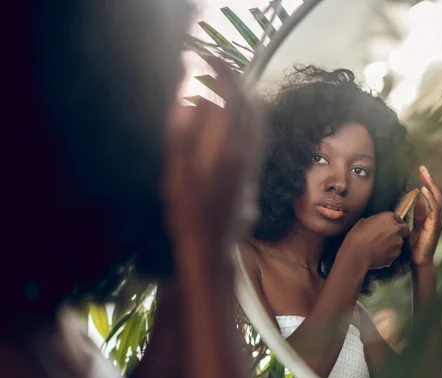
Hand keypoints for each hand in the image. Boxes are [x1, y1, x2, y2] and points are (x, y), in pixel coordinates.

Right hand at [163, 58, 261, 245]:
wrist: (212, 248)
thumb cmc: (188, 216)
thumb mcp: (176, 177)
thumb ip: (180, 137)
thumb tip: (185, 101)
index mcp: (227, 149)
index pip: (231, 98)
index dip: (220, 72)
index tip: (206, 57)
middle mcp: (246, 153)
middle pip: (248, 104)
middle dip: (233, 79)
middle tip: (214, 64)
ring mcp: (252, 162)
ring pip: (256, 118)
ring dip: (242, 95)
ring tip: (225, 83)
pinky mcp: (253, 172)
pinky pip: (256, 133)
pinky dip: (247, 114)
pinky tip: (236, 116)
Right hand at [340, 212, 409, 270]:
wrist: (357, 254)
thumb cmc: (357, 236)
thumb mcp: (363, 222)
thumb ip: (374, 221)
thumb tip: (376, 225)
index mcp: (388, 217)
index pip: (397, 218)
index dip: (394, 222)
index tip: (389, 226)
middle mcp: (396, 228)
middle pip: (403, 229)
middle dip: (399, 231)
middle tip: (389, 236)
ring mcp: (398, 242)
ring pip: (399, 241)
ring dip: (394, 243)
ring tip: (382, 247)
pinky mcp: (396, 254)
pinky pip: (395, 252)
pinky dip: (390, 253)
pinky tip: (380, 254)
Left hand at [409, 166, 441, 267]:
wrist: (419, 260)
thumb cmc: (417, 245)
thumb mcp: (415, 226)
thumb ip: (419, 214)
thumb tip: (418, 201)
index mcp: (433, 215)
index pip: (432, 194)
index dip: (428, 182)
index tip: (421, 171)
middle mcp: (438, 216)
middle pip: (437, 193)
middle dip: (430, 179)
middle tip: (422, 168)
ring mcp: (438, 220)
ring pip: (438, 198)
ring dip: (431, 185)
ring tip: (424, 175)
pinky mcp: (435, 225)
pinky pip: (434, 208)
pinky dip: (430, 198)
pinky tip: (424, 190)